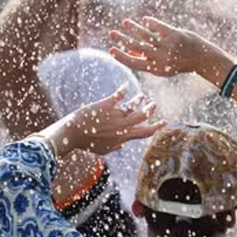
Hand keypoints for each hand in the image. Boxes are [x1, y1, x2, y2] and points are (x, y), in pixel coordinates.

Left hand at [37, 85, 165, 157]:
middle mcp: (123, 125)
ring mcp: (115, 114)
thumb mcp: (103, 150)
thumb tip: (123, 145)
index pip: (146, 132)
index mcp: (124, 137)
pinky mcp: (106, 105)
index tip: (164, 122)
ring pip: (134, 105)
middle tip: (154, 105)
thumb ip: (115, 147)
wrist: (72, 134)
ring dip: (139, 100)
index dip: (157, 127)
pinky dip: (124, 89)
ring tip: (142, 96)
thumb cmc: (86, 144)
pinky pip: (119, 95)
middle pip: (143, 116)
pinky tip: (125, 86)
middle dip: (151, 110)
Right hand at [109, 17, 207, 77]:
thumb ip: (148, 60)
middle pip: (136, 47)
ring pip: (146, 35)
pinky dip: (150, 22)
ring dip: (133, 28)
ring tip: (125, 22)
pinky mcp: (175, 34)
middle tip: (111, 33)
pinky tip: (144, 20)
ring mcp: (168, 45)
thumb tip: (129, 51)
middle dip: (122, 40)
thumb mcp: (164, 66)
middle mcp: (161, 57)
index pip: (134, 63)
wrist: (203, 58)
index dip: (121, 57)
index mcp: (157, 68)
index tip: (111, 49)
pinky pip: (159, 27)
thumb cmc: (180, 62)